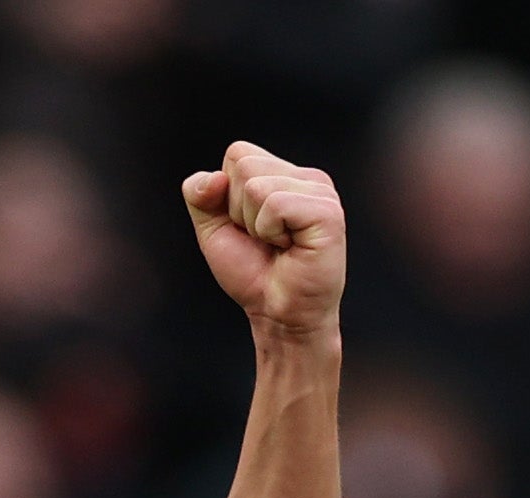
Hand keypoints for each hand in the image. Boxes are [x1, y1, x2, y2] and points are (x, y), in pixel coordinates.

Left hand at [183, 142, 345, 338]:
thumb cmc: (252, 272)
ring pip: (256, 186)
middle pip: (244, 165)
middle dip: (237, 210)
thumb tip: (213, 178)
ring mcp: (320, 191)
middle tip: (263, 238)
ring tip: (277, 244)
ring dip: (254, 225)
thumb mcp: (214, 230)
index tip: (245, 225)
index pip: (237, 153)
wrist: (277, 313)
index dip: (225, 194)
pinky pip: (274, 205)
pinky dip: (269, 232)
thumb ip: (201, 197)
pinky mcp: (328, 211)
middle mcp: (305, 176)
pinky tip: (290, 247)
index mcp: (283, 174)